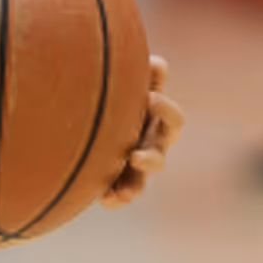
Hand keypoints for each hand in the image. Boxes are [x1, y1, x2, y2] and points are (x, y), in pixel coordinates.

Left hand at [102, 57, 184, 209]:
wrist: (90, 117)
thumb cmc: (118, 92)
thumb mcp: (129, 81)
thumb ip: (142, 74)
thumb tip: (158, 64)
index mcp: (157, 123)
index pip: (172, 121)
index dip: (165, 111)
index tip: (150, 99)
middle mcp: (148, 148)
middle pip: (158, 160)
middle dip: (150, 159)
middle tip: (135, 157)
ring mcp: (131, 169)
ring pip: (138, 184)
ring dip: (133, 188)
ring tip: (123, 194)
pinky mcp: (112, 183)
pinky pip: (115, 197)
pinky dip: (113, 199)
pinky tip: (104, 198)